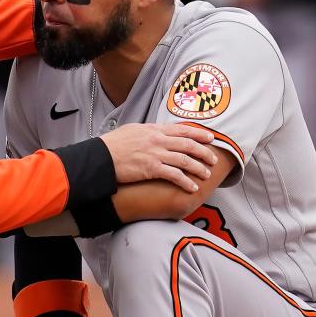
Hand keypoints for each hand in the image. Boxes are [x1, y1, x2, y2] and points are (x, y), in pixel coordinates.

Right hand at [101, 122, 217, 192]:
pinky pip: (174, 175)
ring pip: (185, 160)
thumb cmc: (113, 144)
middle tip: (213, 158)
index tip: (210, 137)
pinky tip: (192, 187)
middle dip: (204, 152)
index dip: (198, 133)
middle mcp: (157, 140)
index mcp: (153, 129)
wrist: (101, 156)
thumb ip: (148, 132)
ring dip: (198, 168)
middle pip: (188, 144)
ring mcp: (155, 154)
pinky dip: (186, 181)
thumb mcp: (132, 131)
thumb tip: (157, 133)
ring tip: (206, 174)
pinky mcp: (151, 169)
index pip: (182, 130)